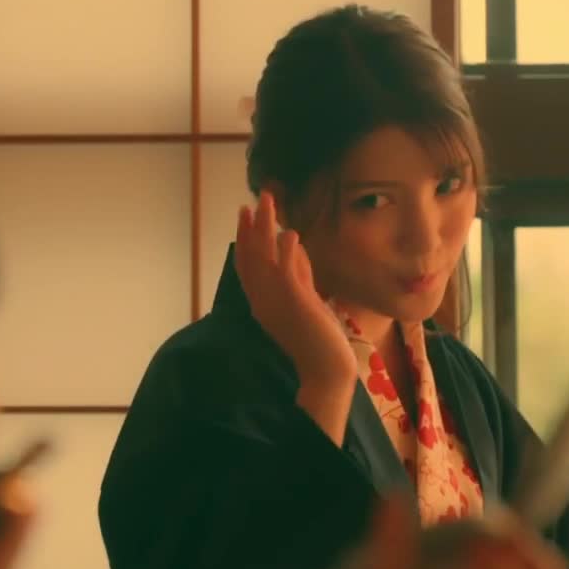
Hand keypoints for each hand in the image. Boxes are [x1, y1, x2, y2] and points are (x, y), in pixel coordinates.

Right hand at [235, 191, 354, 389]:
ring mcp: (274, 299)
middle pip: (249, 257)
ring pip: (263, 255)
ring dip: (264, 226)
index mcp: (260, 303)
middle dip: (248, 228)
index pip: (246, 266)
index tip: (244, 218)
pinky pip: (286, 267)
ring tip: (266, 201)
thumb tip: (296, 247)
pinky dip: (287, 248)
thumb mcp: (305, 299)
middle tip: (248, 203)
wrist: (325, 368)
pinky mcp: (293, 299)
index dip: (243, 240)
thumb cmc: (317, 339)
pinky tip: (290, 231)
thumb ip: (300, 274)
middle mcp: (261, 300)